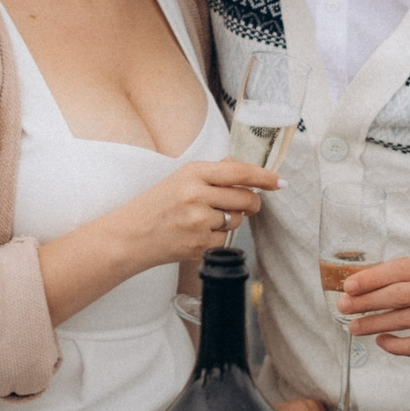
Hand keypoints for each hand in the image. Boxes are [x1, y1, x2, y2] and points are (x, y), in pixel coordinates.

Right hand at [106, 157, 280, 266]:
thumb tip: (242, 166)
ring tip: (206, 219)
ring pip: (237, 220)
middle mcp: (197, 195)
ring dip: (231, 220)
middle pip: (245, 198)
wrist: (130, 236)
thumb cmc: (155, 205)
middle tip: (248, 204)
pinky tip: (197, 234)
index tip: (280, 182)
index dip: (264, 177)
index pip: (239, 172)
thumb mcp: (180, 179)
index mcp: (194, 173)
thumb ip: (213, 173)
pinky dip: (217, 238)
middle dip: (252, 203)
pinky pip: (224, 239)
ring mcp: (199, 221)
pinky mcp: (199, 244)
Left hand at [339, 253, 409, 364]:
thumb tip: (357, 284)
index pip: (400, 269)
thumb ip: (400, 277)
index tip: (349, 286)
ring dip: (374, 324)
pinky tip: (380, 340)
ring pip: (404, 319)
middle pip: (399, 294)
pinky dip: (394, 344)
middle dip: (367, 301)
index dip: (372, 278)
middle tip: (344, 306)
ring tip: (353, 327)